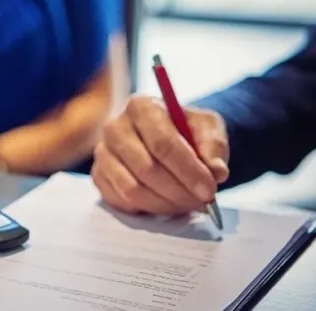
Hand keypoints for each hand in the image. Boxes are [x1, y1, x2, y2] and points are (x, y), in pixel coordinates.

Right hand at [91, 96, 228, 215]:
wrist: (166, 136)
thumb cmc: (185, 130)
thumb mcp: (207, 127)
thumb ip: (213, 145)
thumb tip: (216, 171)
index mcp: (141, 106)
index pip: (162, 143)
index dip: (188, 170)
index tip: (209, 189)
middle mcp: (115, 127)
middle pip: (147, 168)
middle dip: (179, 191)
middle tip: (202, 202)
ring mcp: (103, 153)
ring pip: (133, 189)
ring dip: (165, 203)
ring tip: (186, 204)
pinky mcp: (99, 175)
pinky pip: (122, 201)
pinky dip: (148, 208)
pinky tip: (166, 203)